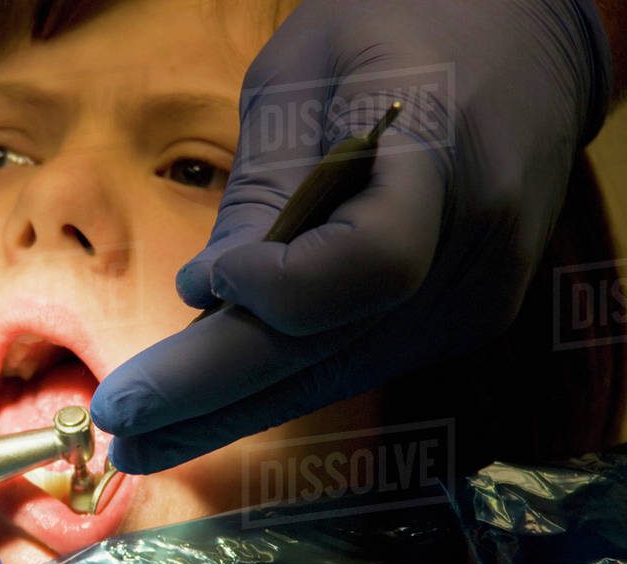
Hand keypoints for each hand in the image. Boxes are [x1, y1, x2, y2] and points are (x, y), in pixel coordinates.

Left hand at [91, 0, 613, 473]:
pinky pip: (350, 362)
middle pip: (330, 350)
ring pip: (332, 375)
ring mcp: (473, 296)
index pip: (369, 263)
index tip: (195, 283)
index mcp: (445, 156)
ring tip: (138, 439)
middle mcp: (475, 250)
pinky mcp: (456, 320)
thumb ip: (266, 185)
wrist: (526, 44)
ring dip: (228, 411)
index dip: (279, 289)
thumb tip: (205, 297)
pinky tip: (204, 402)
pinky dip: (274, 382)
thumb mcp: (309, 69)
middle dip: (211, 393)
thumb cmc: (402, 31)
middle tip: (121, 427)